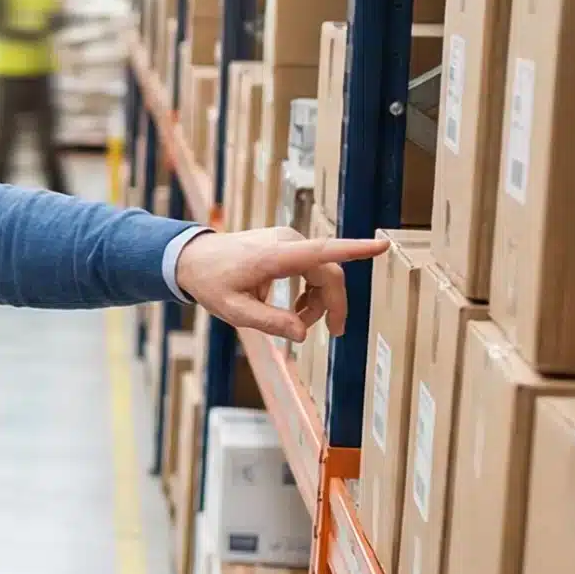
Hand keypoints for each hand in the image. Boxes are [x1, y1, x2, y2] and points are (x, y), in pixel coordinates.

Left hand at [173, 227, 391, 341]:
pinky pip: (312, 267)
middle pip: (328, 272)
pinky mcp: (286, 243)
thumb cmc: (211, 283)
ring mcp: (287, 239)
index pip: (322, 251)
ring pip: (322, 272)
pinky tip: (298, 308)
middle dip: (333, 304)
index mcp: (274, 256)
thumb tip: (303, 333)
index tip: (382, 245)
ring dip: (319, 300)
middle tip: (334, 333)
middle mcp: (286, 241)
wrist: (191, 258)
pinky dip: (310, 290)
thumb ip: (269, 322)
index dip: (356, 249)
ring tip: (300, 323)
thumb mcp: (235, 311)